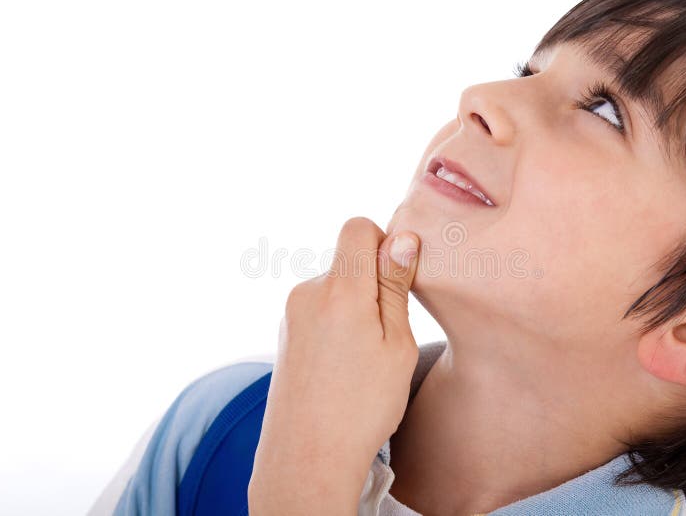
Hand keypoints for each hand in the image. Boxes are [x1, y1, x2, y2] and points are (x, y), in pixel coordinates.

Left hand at [249, 216, 420, 513]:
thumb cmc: (362, 406)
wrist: (306, 458)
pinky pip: (318, 310)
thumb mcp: (396, 345)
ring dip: (353, 307)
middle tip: (384, 336)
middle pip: (347, 261)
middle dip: (371, 284)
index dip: (383, 243)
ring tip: (362, 359)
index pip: (357, 227)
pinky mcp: (284, 333)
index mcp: (340, 290)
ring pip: (334, 288)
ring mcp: (291, 314)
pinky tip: (341, 366)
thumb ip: (396, 287)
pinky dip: (335, 325)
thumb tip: (402, 238)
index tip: (395, 281)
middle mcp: (307, 293)